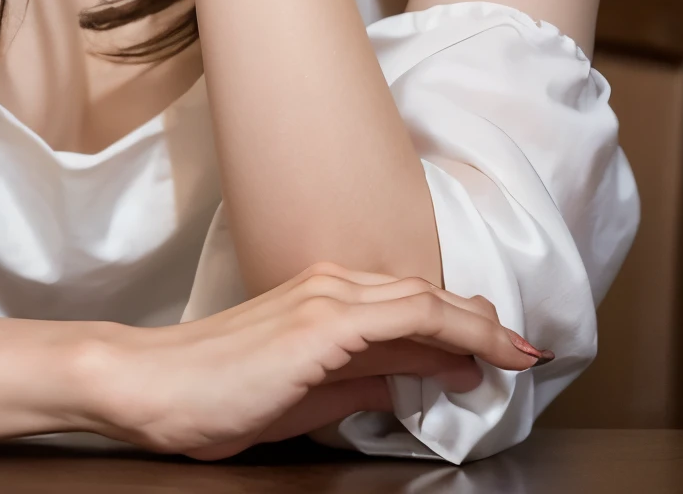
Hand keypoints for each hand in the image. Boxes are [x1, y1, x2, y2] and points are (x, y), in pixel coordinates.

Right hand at [90, 261, 545, 459]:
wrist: (155, 386)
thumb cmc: (215, 393)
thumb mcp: (307, 394)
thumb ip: (363, 382)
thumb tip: (417, 381)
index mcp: (321, 298)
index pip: (408, 303)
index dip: (463, 324)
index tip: (504, 349)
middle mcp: (327, 287)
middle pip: (425, 295)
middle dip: (483, 322)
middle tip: (527, 348)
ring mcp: (324, 300)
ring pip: (422, 300)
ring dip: (478, 324)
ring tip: (519, 351)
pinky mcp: (320, 324)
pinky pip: (403, 318)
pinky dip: (452, 330)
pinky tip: (480, 353)